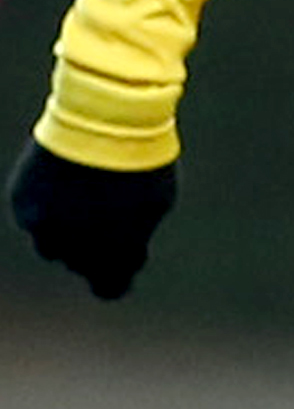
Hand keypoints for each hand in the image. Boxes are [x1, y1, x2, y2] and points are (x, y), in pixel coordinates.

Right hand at [7, 141, 178, 300]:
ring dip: (65, 234)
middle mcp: (74, 247)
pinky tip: (62, 187)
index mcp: (113, 253)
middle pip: (80, 265)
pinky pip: (34, 220)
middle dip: (93, 250)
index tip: (121, 262)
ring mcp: (44, 225)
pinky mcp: (22, 202)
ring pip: (51, 247)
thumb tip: (125, 256)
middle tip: (105, 219)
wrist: (104, 120)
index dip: (116, 276)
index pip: (109, 288)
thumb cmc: (141, 161)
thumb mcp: (155, 205)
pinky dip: (46, 210)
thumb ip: (135, 238)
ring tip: (83, 201)